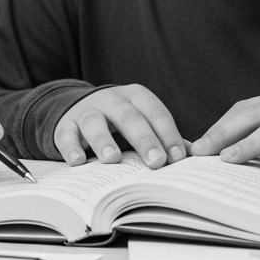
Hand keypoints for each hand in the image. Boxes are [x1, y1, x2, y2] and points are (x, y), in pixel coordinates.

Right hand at [53, 84, 185, 168]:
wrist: (78, 109)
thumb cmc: (119, 121)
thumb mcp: (142, 122)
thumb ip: (164, 137)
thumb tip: (193, 156)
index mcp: (136, 97)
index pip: (156, 113)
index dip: (168, 134)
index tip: (178, 157)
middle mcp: (111, 100)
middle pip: (129, 117)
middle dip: (144, 139)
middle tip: (156, 161)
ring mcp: (86, 111)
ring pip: (95, 123)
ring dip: (103, 141)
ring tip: (112, 159)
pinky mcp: (65, 125)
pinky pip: (66, 135)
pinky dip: (71, 148)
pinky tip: (77, 162)